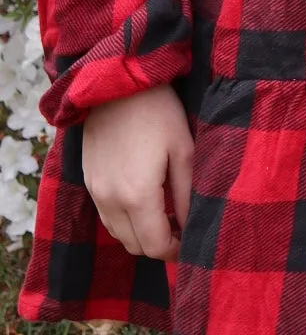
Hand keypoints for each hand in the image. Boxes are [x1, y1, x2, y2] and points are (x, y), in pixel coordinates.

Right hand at [80, 84, 194, 262]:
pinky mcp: (87, 179)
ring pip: (117, 233)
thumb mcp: (183, 151)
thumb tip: (190, 226)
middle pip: (134, 246)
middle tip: (180, 229)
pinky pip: (106, 215)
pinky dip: (124, 219)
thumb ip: (186, 195)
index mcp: (137, 196)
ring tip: (164, 216)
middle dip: (158, 245)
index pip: (154, 246)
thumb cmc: (158, 112)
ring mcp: (94, 190)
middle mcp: (110, 200)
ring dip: (139, 234)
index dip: (174, 252)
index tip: (190, 243)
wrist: (116, 82)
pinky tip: (142, 201)